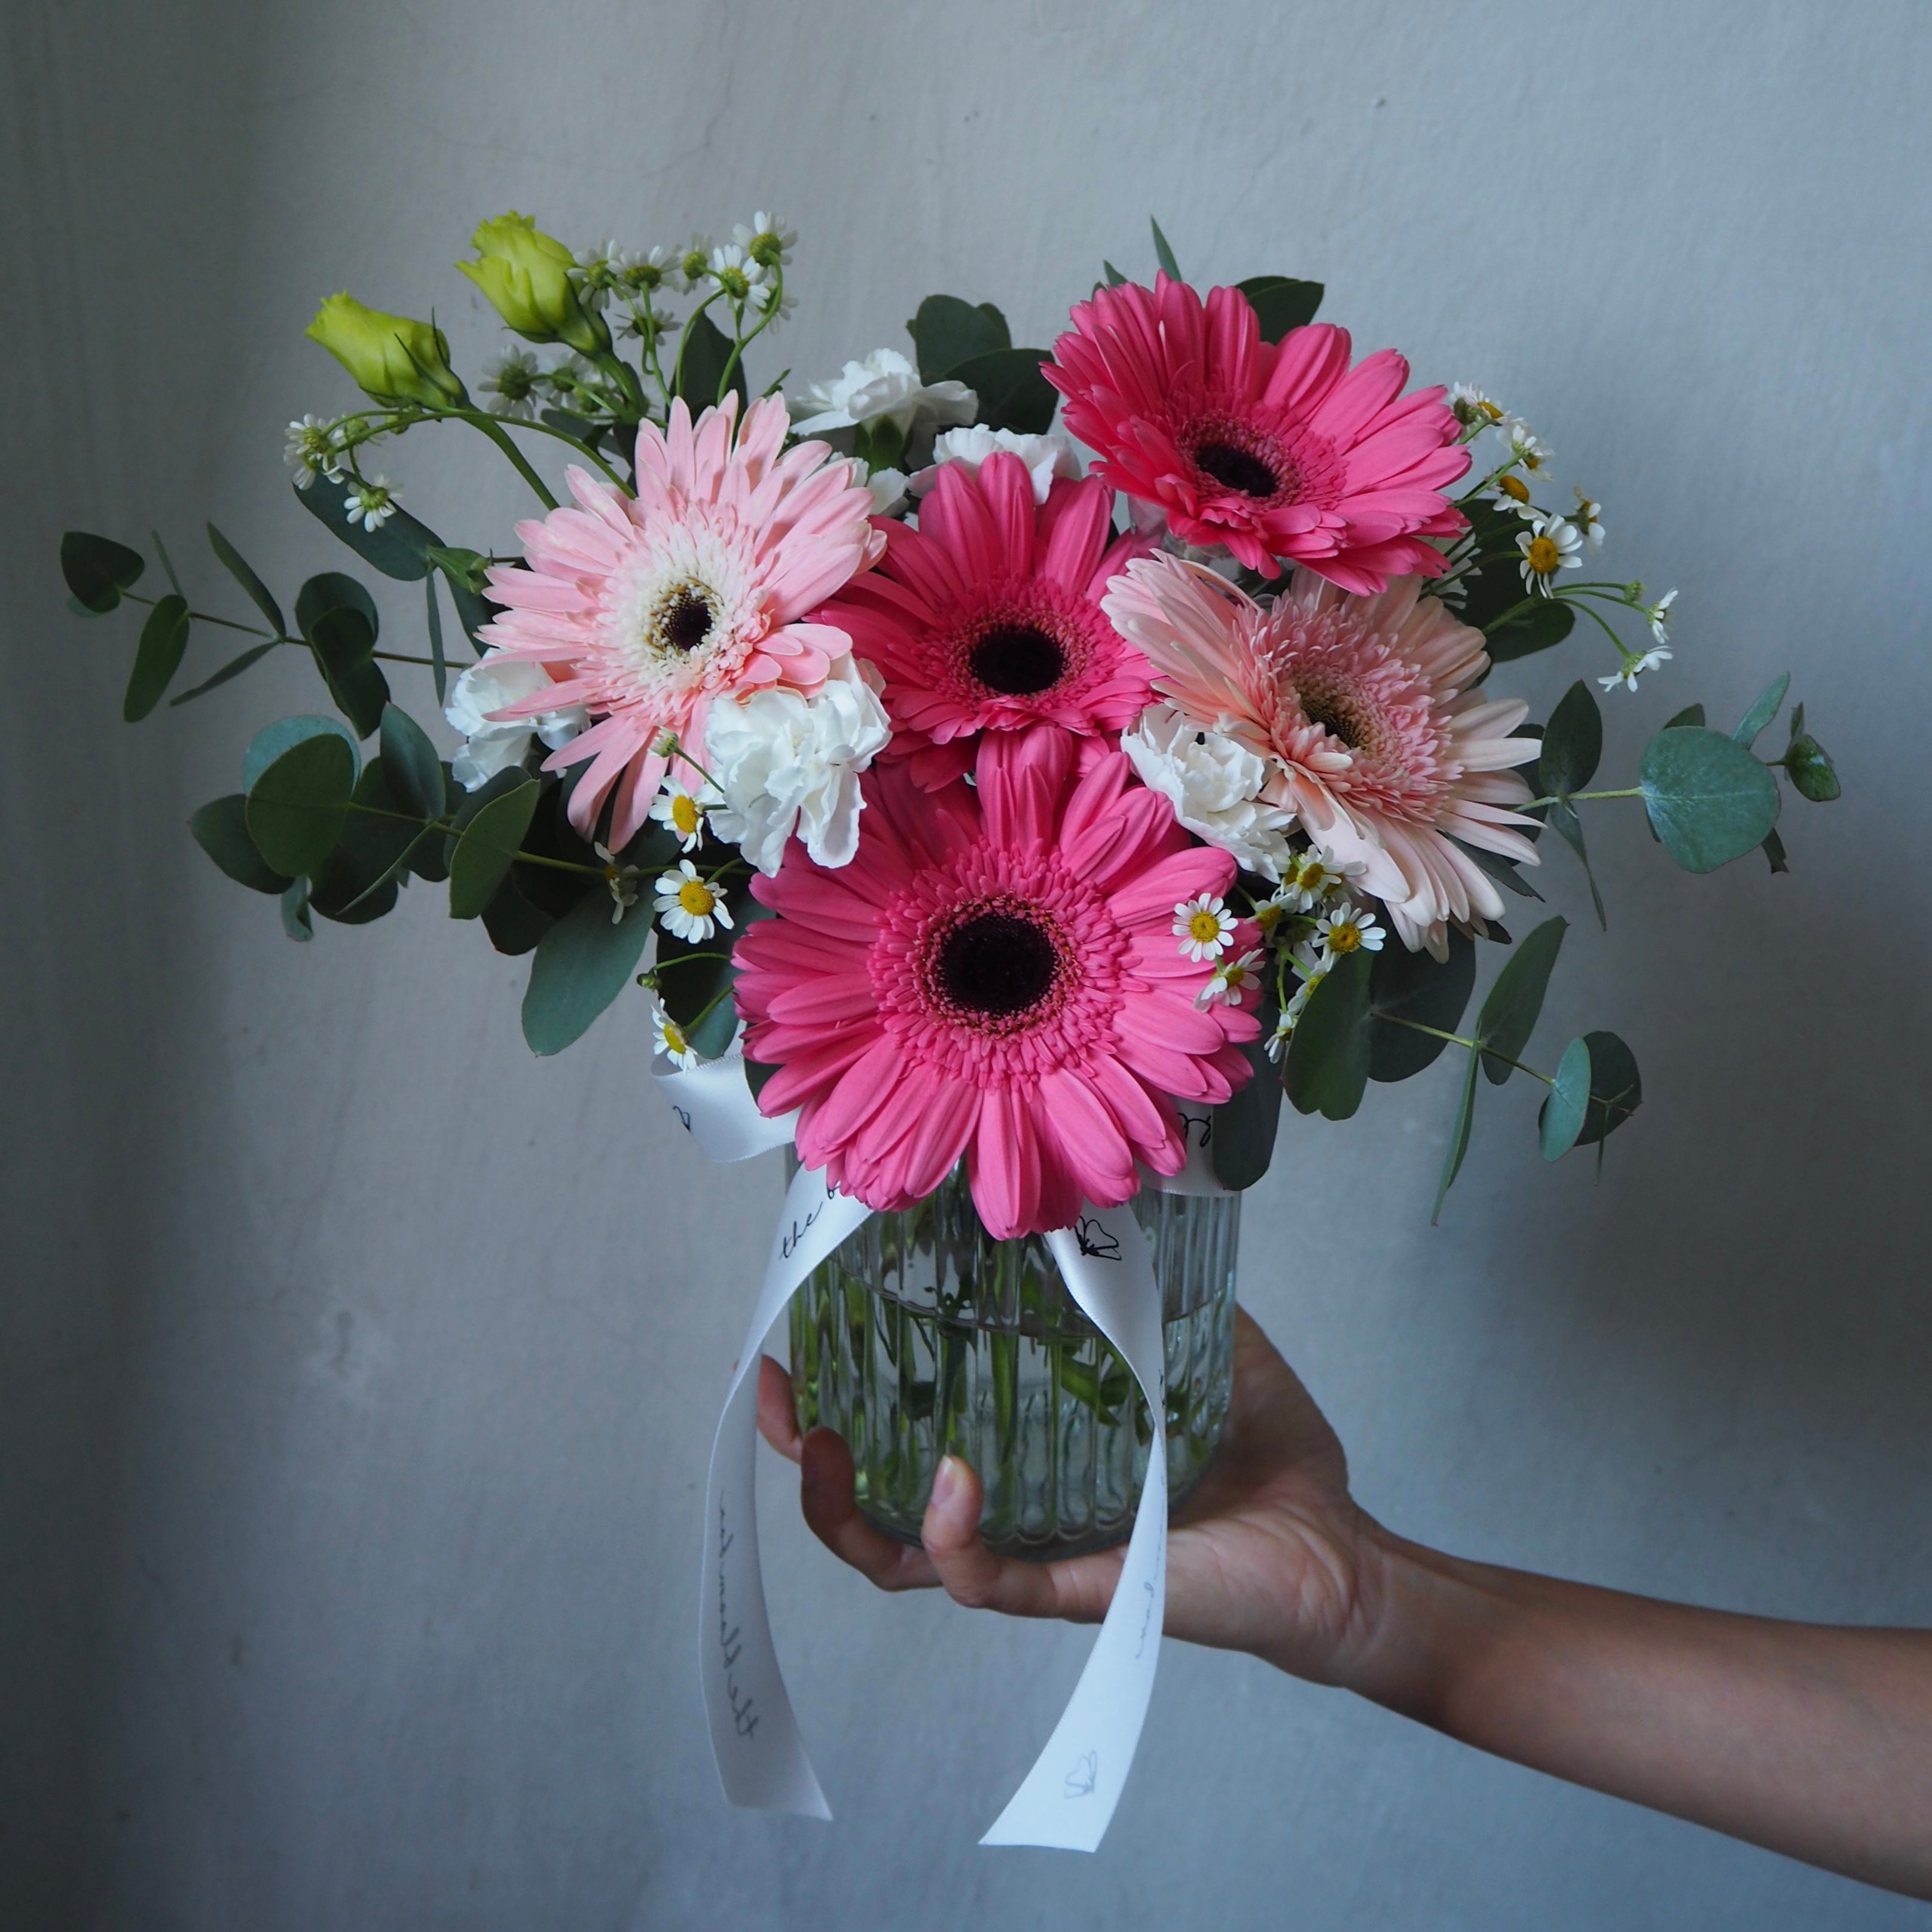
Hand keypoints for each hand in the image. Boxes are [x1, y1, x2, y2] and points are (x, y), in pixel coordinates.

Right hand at [756, 1305, 1391, 1684]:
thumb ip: (1154, 1283)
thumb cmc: (1271, 1457)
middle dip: (804, 1456)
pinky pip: (987, 1583)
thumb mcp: (1205, 1341)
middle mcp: (1016, 1508)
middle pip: (872, 1504)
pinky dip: (953, 1541)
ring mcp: (1037, 1554)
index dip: (841, 1387)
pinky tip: (950, 1485)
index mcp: (1029, 1449)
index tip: (799, 1329)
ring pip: (902, 1557)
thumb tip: (1110, 1200)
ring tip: (820, 1444)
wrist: (1340, 1550)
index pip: (909, 1428)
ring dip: (843, 1509)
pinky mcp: (1077, 1591)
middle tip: (774, 1395)